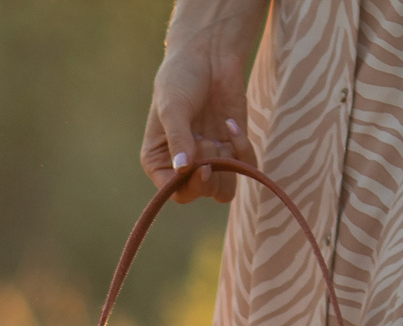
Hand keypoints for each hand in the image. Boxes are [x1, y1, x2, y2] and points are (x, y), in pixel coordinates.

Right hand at [141, 0, 266, 203]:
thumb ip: (178, 139)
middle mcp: (182, 166)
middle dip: (208, 170)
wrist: (208, 55)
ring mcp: (209, 159)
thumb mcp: (173, 107)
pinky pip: (245, 168)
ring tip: (219, 133)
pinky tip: (231, 124)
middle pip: (199, 193)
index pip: (173, 191)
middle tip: (207, 139)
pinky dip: (243, 150)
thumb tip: (182, 169)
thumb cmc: (180, 78)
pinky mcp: (233, 149)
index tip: (202, 165)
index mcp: (158, 161)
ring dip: (226, 166)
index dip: (189, 184)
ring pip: (222, 190)